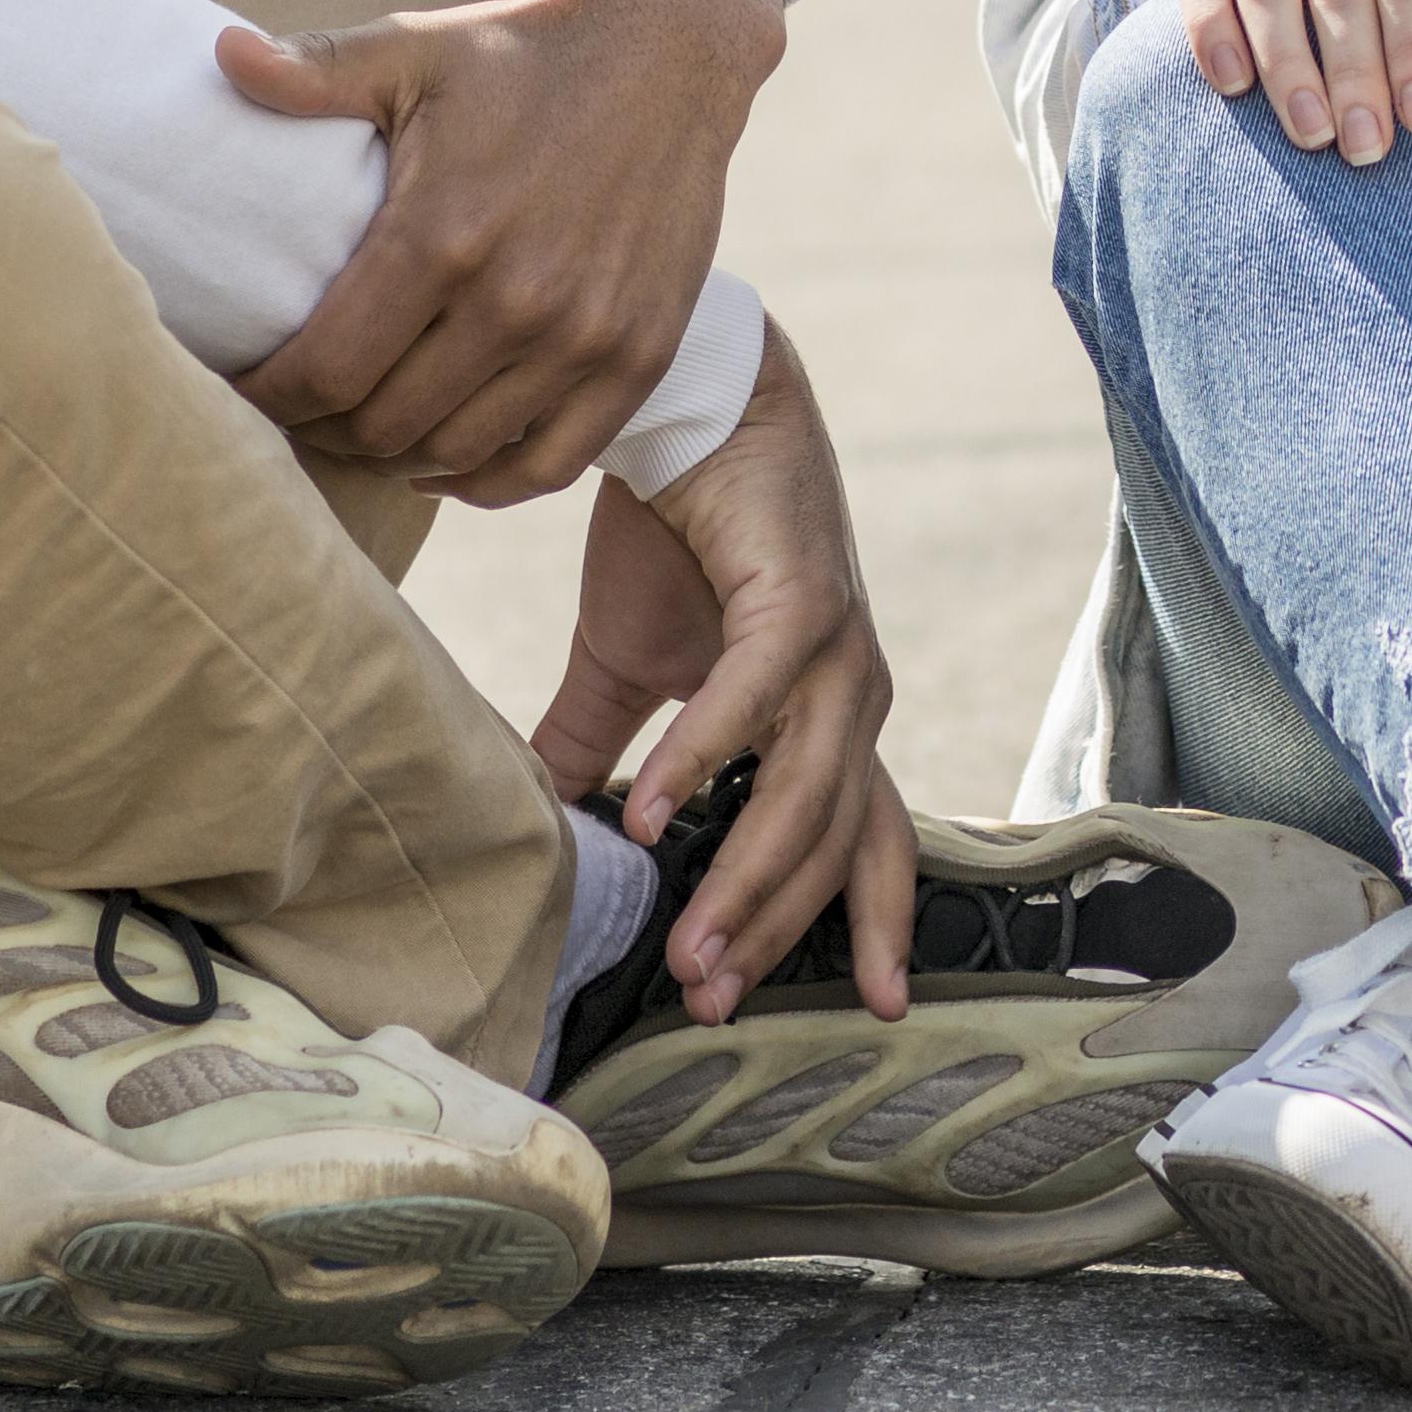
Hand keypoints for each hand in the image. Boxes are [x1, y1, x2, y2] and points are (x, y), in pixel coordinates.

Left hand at [225, 0, 796, 502]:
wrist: (670, 52)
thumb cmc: (523, 55)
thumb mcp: (414, 50)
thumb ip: (315, 70)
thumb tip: (219, 56)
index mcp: (442, 235)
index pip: (326, 371)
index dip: (270, 396)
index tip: (247, 386)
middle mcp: (515, 302)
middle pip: (382, 426)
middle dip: (323, 429)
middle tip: (300, 409)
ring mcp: (584, 339)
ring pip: (457, 453)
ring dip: (396, 455)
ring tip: (363, 428)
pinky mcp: (640, 356)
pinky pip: (548, 466)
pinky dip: (487, 482)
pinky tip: (446, 463)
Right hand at [526, 323, 916, 1027]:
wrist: (693, 400)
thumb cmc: (673, 533)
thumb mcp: (627, 663)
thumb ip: (596, 749)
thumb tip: (540, 834)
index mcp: (828, 717)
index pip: (868, 841)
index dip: (867, 924)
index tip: (870, 1011)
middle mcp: (853, 691)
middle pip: (834, 839)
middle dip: (776, 928)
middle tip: (709, 1000)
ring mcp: (839, 644)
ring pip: (809, 788)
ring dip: (747, 872)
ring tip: (689, 944)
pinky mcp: (798, 592)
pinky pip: (757, 692)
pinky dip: (708, 753)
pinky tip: (651, 812)